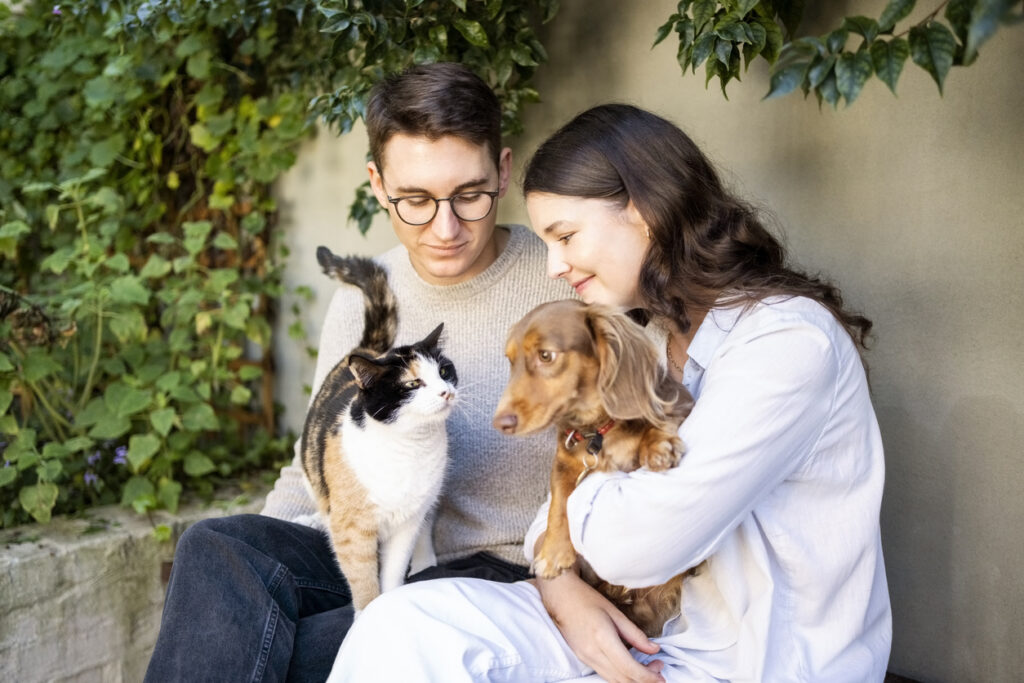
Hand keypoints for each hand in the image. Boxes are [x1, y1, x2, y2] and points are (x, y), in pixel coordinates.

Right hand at [534, 571, 664, 682]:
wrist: (560, 597)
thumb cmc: (587, 599)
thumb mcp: (615, 613)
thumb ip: (635, 634)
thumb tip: (654, 649)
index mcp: (603, 639)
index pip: (629, 668)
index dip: (648, 676)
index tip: (661, 671)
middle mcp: (593, 653)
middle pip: (623, 680)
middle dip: (644, 680)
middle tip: (659, 669)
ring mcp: (585, 658)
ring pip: (613, 680)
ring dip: (632, 680)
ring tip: (648, 669)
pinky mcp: (582, 658)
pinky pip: (605, 674)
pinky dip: (620, 675)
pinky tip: (630, 667)